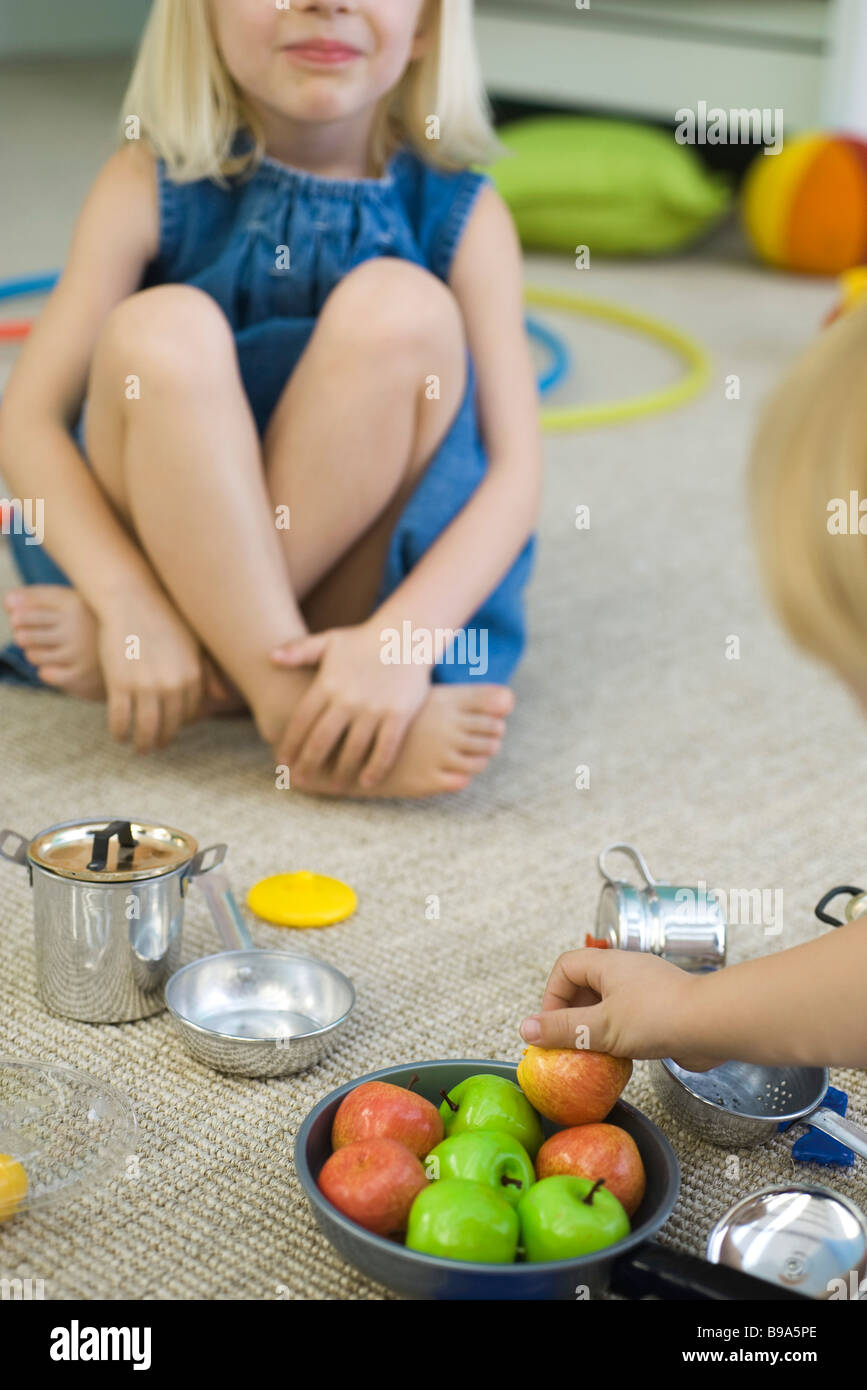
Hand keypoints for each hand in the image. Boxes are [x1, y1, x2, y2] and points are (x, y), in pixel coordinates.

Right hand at [96, 590, 203, 752]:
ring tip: (138, 748)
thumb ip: (208, 672)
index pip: (189, 714)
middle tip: (153, 746)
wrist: (131, 599)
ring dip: (142, 744)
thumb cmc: (164, 619)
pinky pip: (120, 719)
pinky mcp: (120, 684)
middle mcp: (172, 685)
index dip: (179, 725)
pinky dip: (119, 732)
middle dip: (161, 740)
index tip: (170, 730)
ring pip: (145, 728)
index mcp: (193, 676)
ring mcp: (145, 686)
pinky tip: (118, 736)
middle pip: (169, 726)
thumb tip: (223, 698)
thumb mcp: (193, 644)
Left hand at [271, 623, 429, 787]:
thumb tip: (270, 657)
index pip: (301, 721)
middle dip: (309, 764)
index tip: (282, 761)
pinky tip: (368, 782)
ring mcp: (374, 709)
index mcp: (327, 684)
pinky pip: (385, 748)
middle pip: (322, 741)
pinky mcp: (398, 715)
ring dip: (341, 772)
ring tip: (334, 787)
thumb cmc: (363, 640)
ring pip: (352, 750)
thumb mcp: (329, 641)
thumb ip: (300, 651)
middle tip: (301, 781)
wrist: (405, 635)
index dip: (290, 744)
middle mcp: (348, 699)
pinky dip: (376, 767)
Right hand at [520, 948, 721, 1068]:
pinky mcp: (662, 1009)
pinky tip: (621, 1057)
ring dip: (595, 1027)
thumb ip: (563, 1029)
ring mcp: (646, 989)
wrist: (714, 1023)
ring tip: (592, 1053)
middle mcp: (626, 970)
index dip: (552, 995)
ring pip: (608, 1004)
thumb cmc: (657, 1018)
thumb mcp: (601, 1028)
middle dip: (572, 1013)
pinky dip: (618, 1035)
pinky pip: (629, 1017)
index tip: (551, 1026)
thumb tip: (525, 1029)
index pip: (566, 967)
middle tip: (568, 1042)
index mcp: (608, 964)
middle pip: (586, 985)